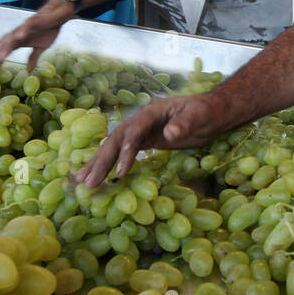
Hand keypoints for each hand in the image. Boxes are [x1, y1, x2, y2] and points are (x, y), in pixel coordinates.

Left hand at [0, 0, 72, 69]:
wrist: (57, 15)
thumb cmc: (47, 30)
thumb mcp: (41, 48)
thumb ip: (33, 58)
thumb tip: (28, 71)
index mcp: (20, 40)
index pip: (7, 49)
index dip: (0, 57)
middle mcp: (19, 33)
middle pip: (6, 43)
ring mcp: (25, 27)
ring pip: (13, 35)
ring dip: (7, 45)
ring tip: (2, 55)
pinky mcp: (34, 20)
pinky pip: (26, 25)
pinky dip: (22, 30)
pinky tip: (20, 36)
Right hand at [73, 93, 230, 186]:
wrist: (212, 111)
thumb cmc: (207, 112)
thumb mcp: (199, 116)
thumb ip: (185, 123)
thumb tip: (170, 133)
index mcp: (151, 111)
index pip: (134, 132)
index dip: (126, 152)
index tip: (121, 173)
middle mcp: (140, 120)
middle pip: (116, 140)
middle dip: (102, 161)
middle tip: (88, 183)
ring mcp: (140, 130)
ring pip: (114, 147)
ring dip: (98, 164)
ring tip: (82, 182)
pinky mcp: (144, 140)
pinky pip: (122, 153)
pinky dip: (110, 164)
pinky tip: (99, 176)